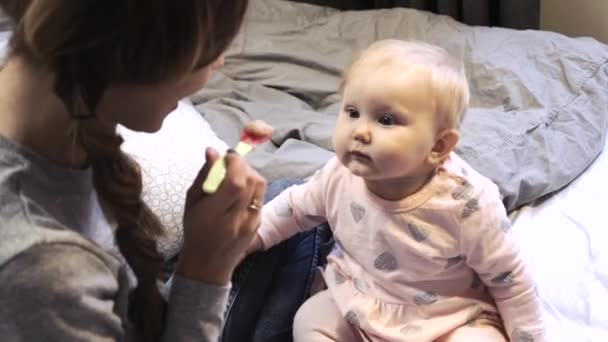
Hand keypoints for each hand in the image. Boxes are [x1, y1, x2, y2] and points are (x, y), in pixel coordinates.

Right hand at [177, 148, 266, 284]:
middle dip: (243, 165)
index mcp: (215, 214)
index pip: (236, 182)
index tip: (227, 155)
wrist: (208, 263)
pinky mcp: (259, 224)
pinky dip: (252, 188)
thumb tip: (213, 151)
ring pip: (260, 187)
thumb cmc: (195, 229)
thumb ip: (204, 176)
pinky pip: (260, 197)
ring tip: (236, 175)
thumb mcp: (191, 202)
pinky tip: (240, 192)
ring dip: (250, 174)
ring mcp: (251, 223)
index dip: (235, 163)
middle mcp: (237, 219)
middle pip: (252, 181)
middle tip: (231, 163)